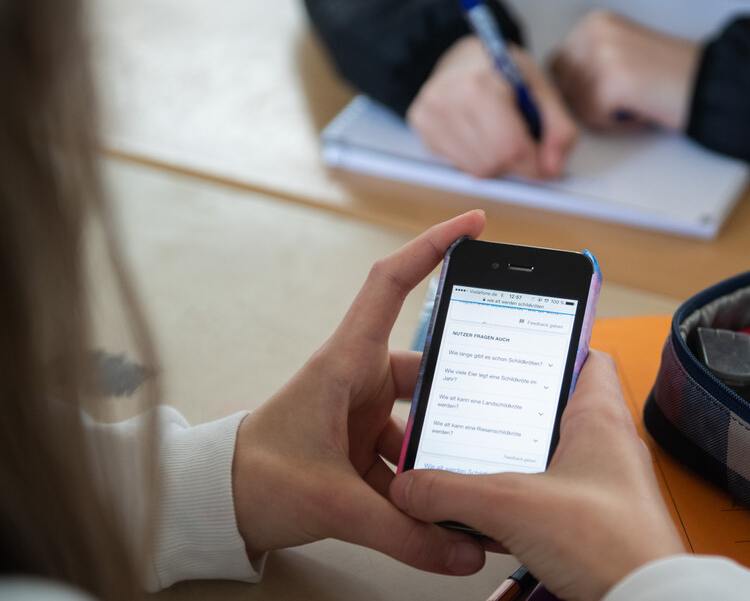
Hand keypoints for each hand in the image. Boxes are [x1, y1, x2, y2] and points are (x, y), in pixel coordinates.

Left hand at [230, 210, 488, 574]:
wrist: (215, 507)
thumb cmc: (253, 477)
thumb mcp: (332, 503)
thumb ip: (401, 531)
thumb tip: (464, 552)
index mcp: (344, 364)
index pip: (391, 285)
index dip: (433, 246)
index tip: (474, 225)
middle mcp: (357, 380)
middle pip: (428, 371)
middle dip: (465, 392)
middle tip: (507, 404)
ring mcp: (360, 413)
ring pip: (421, 423)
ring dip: (441, 454)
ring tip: (473, 482)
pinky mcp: (360, 446)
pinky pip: (407, 458)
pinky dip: (423, 484)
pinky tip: (443, 514)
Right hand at [390, 351, 686, 600]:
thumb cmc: (613, 544)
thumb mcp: (512, 505)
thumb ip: (451, 492)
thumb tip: (412, 486)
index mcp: (599, 417)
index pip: (586, 357)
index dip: (551, 347)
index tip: (515, 347)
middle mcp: (607, 447)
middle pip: (555, 409)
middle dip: (512, 413)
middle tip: (477, 409)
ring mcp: (605, 486)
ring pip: (551, 458)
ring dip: (514, 463)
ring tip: (474, 461)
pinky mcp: (597, 522)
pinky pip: (553, 499)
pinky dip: (523, 503)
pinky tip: (494, 515)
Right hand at [408, 35, 577, 179]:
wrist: (463, 57)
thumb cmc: (504, 71)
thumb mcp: (541, 89)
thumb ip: (559, 130)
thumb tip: (552, 171)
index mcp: (482, 85)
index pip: (510, 148)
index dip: (534, 164)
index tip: (543, 162)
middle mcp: (448, 99)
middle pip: (493, 163)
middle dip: (515, 163)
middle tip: (521, 142)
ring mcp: (429, 114)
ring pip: (476, 170)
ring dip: (496, 163)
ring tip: (499, 135)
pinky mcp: (422, 127)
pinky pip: (458, 166)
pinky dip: (477, 159)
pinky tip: (480, 136)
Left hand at [550, 11, 700, 131]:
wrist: (711, 84)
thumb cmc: (671, 77)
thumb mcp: (622, 52)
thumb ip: (590, 60)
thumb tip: (559, 85)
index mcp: (596, 22)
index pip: (557, 65)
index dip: (578, 88)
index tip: (609, 93)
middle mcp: (595, 32)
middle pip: (562, 85)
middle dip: (587, 101)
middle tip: (624, 100)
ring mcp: (602, 55)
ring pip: (575, 104)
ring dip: (603, 115)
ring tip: (636, 103)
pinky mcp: (611, 82)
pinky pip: (592, 117)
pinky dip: (615, 124)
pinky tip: (640, 112)